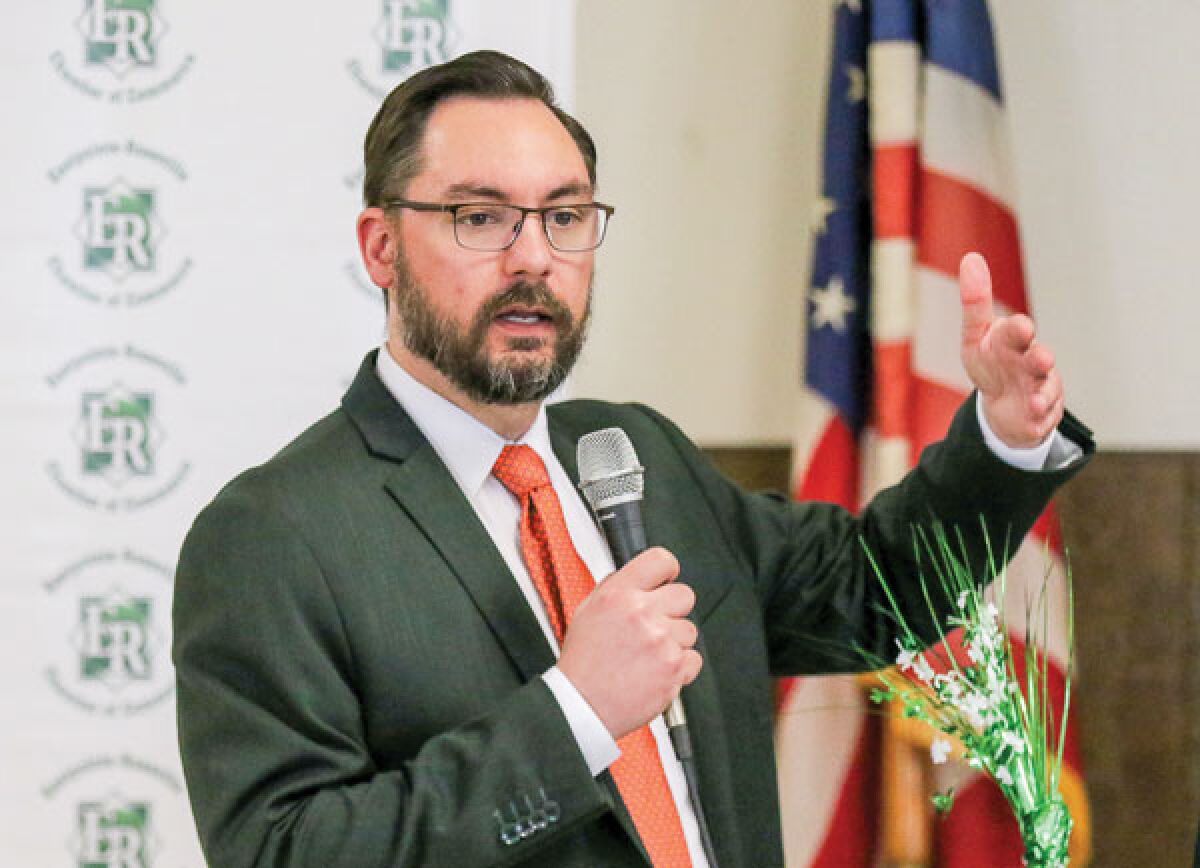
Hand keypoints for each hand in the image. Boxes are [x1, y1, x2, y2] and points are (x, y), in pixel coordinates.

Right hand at [557, 548, 701, 739]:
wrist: (582, 705)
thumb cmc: (583, 663)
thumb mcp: (588, 611)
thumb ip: (615, 588)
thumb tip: (638, 577)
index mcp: (619, 595)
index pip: (660, 559)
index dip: (667, 570)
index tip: (665, 581)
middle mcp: (641, 613)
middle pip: (685, 594)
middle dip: (673, 610)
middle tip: (656, 626)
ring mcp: (660, 640)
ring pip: (690, 630)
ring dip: (674, 642)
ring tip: (649, 656)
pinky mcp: (674, 667)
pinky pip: (694, 659)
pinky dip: (680, 668)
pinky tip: (656, 671)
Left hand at [959, 252, 1063, 447]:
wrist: (1005, 403)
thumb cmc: (991, 360)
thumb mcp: (976, 334)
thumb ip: (975, 301)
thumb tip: (971, 258)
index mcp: (1013, 341)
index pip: (1015, 332)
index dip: (1018, 330)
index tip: (1021, 326)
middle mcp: (1030, 363)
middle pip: (1038, 360)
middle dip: (1040, 359)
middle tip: (1042, 358)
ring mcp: (1038, 390)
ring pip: (1044, 391)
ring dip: (1041, 395)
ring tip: (1035, 401)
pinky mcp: (1038, 417)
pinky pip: (1039, 420)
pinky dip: (1036, 421)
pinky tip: (1033, 421)